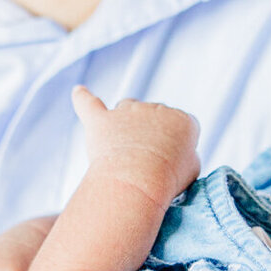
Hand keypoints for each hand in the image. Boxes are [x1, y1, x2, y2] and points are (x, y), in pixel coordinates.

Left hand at [71, 85, 200, 205]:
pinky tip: (78, 91)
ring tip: (124, 154)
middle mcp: (156, 109)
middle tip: (146, 166)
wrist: (139, 179)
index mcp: (182, 120)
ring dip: (125, 125)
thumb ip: (184, 154)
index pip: (180, 128)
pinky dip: (83, 98)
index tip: (170, 165)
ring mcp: (127, 112)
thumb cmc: (168, 179)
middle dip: (150, 137)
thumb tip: (173, 152)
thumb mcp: (191, 169)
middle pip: (152, 116)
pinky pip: (88, 103)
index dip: (174, 148)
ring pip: (126, 108)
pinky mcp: (101, 120)